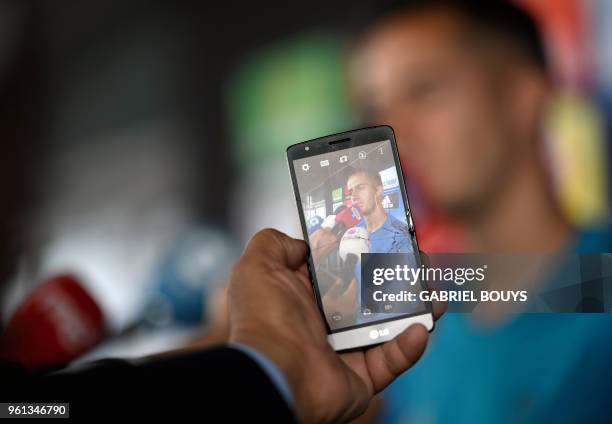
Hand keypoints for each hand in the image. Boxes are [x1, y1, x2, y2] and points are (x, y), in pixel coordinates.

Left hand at [228, 229, 443, 422]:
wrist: (272, 373)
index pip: (340, 269)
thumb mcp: (257, 267)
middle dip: (398, 279)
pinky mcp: (363, 376)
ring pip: (390, 327)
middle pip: (371, 296)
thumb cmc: (263, 320)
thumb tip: (300, 242)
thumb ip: (274, 245)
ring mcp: (346, 350)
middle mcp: (326, 322)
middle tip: (420, 264)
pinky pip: (392, 360)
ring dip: (416, 309)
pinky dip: (409, 346)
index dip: (363, 253)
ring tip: (433, 292)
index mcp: (304, 296)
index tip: (388, 237)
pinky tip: (421, 327)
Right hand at [322, 277, 356, 324]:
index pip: (354, 285)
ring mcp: (354, 312)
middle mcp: (355, 303)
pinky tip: (345, 308)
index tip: (353, 278)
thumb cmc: (328, 311)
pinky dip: (350, 307)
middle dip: (352, 290)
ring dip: (351, 299)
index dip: (353, 281)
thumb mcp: (329, 297)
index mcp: (350, 296)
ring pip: (354, 302)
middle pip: (355, 294)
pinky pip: (353, 310)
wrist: (330, 328)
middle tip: (349, 287)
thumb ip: (335, 288)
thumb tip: (340, 280)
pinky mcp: (353, 318)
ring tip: (346, 298)